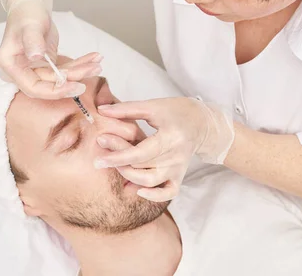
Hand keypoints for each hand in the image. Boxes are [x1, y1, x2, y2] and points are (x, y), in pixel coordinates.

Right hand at [0, 0, 101, 97]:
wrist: (31, 4)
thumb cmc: (27, 12)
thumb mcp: (30, 25)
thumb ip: (32, 40)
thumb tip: (35, 57)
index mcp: (10, 65)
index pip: (33, 87)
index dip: (55, 91)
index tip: (75, 86)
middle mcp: (21, 71)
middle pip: (49, 84)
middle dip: (73, 78)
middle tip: (94, 70)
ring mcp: (34, 69)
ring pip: (60, 77)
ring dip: (81, 71)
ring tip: (98, 63)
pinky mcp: (47, 65)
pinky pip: (65, 69)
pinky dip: (80, 64)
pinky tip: (94, 59)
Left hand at [95, 98, 234, 201]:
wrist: (202, 123)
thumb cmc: (176, 111)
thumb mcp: (153, 106)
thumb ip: (127, 109)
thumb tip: (102, 110)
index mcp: (170, 136)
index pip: (140, 152)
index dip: (118, 156)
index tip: (99, 157)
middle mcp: (176, 156)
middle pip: (142, 166)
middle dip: (118, 161)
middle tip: (101, 153)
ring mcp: (178, 168)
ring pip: (150, 181)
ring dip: (129, 176)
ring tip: (116, 165)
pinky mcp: (179, 176)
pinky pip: (168, 193)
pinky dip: (153, 195)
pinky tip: (138, 189)